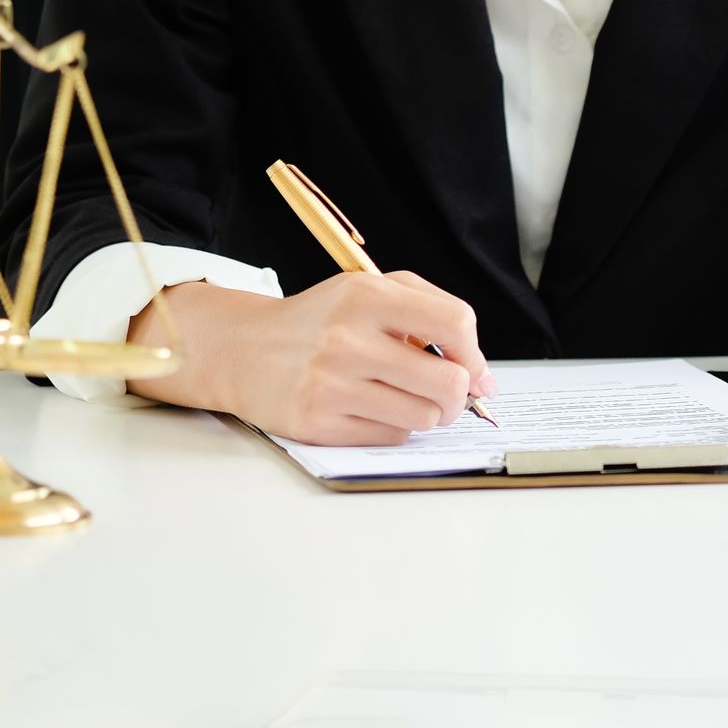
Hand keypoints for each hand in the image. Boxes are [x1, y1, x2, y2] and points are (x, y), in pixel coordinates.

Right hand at [127, 271, 495, 445]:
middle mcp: (348, 338)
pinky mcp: (317, 423)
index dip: (475, 352)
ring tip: (405, 398)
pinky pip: (392, 436)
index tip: (473, 368)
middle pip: (449, 382)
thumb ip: (432, 313)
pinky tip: (373, 408)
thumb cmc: (322, 321)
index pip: (455, 322)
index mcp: (366, 296)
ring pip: (425, 416)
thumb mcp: (369, 291)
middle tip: (445, 393)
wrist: (243, 349)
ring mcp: (331, 384)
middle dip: (459, 395)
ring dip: (428, 413)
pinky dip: (395, 426)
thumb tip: (484, 378)